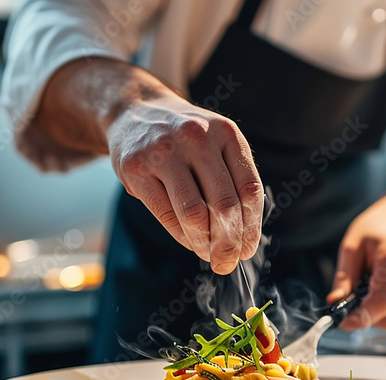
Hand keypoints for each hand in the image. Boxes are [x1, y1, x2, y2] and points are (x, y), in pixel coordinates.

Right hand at [107, 95, 262, 273]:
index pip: (249, 190)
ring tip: (207, 254)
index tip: (247, 249)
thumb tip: (244, 239)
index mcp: (226, 133)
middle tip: (227, 262)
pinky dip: (181, 236)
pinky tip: (188, 241)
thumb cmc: (184, 139)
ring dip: (204, 244)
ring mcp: (164, 151)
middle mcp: (197, 138)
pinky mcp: (137, 168)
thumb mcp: (215, 144)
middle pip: (224, 205)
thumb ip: (232, 180)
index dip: (252, 227)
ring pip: (194, 214)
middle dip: (229, 243)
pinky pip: (166, 214)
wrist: (134, 111)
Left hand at [327, 192, 385, 333]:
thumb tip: (334, 302)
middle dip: (368, 318)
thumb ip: (344, 277)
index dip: (362, 317)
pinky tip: (381, 300)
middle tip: (352, 306)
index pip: (383, 301)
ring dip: (379, 320)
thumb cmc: (374, 233)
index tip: (343, 322)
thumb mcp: (352, 247)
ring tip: (368, 297)